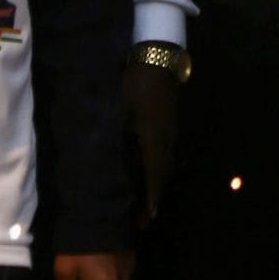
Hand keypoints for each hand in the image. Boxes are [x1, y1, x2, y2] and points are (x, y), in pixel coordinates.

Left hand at [122, 61, 179, 220]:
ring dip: (158, 186)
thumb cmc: (136, 82)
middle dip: (155, 198)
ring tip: (149, 205)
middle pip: (163, 175)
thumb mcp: (121, 108)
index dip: (151, 197)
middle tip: (146, 220)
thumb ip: (118, 133)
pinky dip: (160, 171)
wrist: (159, 58)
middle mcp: (166, 139)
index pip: (153, 173)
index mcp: (153, 137)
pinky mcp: (170, 125)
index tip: (149, 218)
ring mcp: (171, 132)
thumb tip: (107, 157)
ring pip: (167, 165)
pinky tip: (152, 175)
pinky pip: (167, 155)